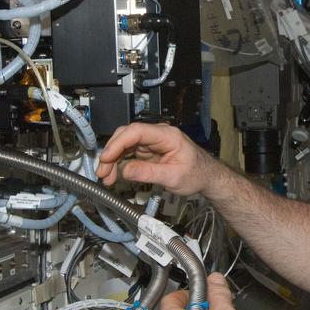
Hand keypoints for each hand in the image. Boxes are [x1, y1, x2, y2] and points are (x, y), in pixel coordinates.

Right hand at [96, 123, 220, 195]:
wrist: (207, 176)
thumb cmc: (197, 173)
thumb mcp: (174, 177)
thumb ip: (149, 173)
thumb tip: (126, 170)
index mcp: (167, 135)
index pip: (137, 131)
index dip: (118, 142)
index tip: (107, 157)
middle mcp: (157, 134)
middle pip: (127, 136)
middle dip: (111, 152)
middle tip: (103, 171)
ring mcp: (152, 141)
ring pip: (125, 144)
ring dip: (113, 159)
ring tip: (106, 177)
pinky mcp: (148, 150)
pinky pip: (129, 153)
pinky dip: (119, 163)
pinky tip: (114, 174)